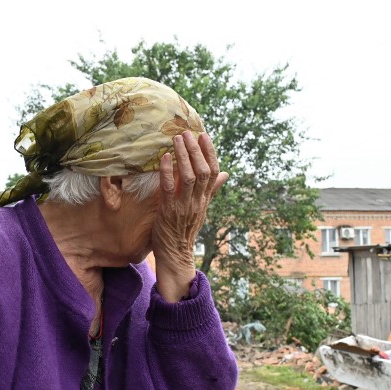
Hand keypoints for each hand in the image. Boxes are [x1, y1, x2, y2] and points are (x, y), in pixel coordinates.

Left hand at [152, 131, 228, 300]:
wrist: (176, 256)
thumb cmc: (184, 231)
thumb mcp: (201, 209)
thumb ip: (210, 191)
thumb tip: (225, 174)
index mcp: (205, 200)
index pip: (214, 172)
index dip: (210, 153)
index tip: (204, 136)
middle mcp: (197, 201)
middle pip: (203, 171)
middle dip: (196, 150)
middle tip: (188, 133)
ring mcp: (184, 206)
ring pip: (189, 176)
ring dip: (183, 156)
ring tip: (177, 139)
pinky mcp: (169, 211)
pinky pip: (169, 188)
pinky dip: (168, 171)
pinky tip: (164, 158)